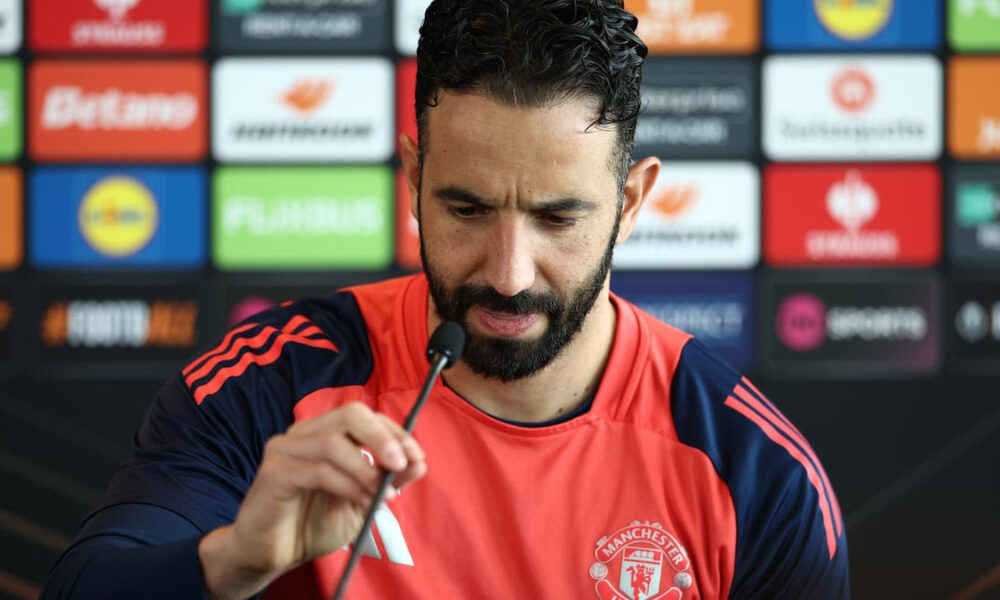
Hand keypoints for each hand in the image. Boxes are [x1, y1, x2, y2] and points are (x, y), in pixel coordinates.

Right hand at [198, 402, 426, 599]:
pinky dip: (348, 486)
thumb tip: (420, 462)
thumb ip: (387, 480)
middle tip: (401, 465)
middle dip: (382, 438)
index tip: (416, 457)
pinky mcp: (273, 473)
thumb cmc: (311, 524)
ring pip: (334, 443)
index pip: (364, 416)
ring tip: (382, 496)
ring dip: (366, 470)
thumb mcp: (361, 502)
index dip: (394, 432)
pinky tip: (362, 503)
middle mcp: (303, 434)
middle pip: (350, 414)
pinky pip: (318, 471)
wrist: (271, 556)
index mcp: (323, 433)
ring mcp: (285, 450)